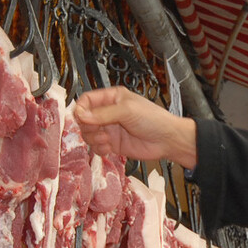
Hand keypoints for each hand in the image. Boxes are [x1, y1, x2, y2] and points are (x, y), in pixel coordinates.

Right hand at [73, 87, 197, 167]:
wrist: (167, 140)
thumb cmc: (153, 119)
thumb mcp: (127, 110)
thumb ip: (103, 113)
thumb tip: (81, 115)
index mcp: (112, 98)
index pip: (87, 100)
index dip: (81, 109)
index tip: (80, 117)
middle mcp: (108, 113)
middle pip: (84, 119)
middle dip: (87, 126)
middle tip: (98, 129)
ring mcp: (110, 129)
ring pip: (88, 134)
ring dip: (93, 138)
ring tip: (106, 139)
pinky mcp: (113, 144)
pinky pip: (96, 147)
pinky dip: (99, 148)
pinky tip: (109, 148)